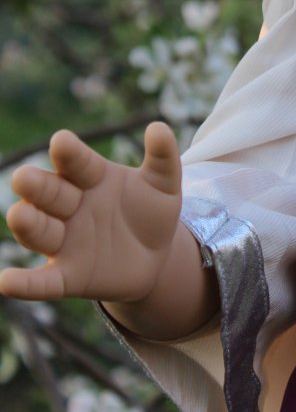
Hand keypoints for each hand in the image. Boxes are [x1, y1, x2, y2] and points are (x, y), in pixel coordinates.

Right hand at [0, 122, 181, 303]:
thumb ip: (162, 156)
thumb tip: (158, 127)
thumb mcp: (163, 184)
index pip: (77, 162)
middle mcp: (71, 206)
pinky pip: (42, 282)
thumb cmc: (151, 212)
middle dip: (37, 186)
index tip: (61, 141)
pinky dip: (24, 283)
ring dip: (28, 224)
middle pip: (49, 193)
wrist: (156, 258)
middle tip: (24, 177)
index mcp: (91, 177)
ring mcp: (66, 242)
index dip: (69, 153)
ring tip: (20, 214)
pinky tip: (5, 282)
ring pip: (40, 232)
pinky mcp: (67, 277)